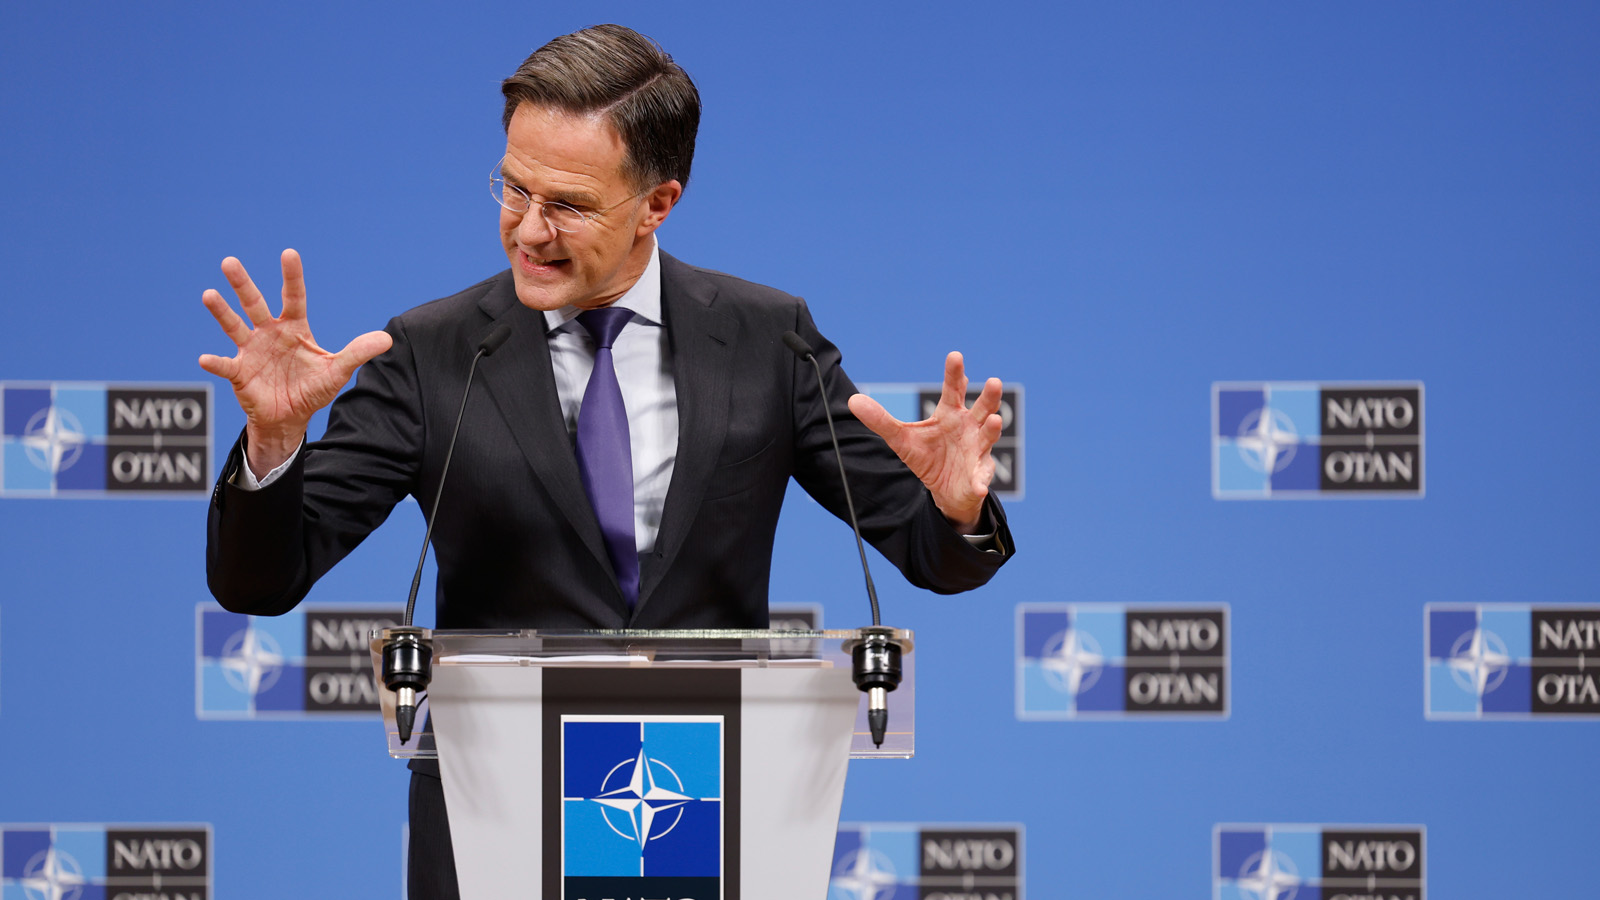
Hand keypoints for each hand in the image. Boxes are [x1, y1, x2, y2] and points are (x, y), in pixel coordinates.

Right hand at [198, 249, 392, 476]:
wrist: (290, 417)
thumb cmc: (312, 389)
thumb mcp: (337, 371)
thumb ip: (358, 353)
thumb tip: (387, 338)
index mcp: (294, 328)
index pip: (293, 297)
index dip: (292, 277)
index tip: (289, 253)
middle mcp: (269, 333)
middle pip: (255, 304)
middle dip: (243, 284)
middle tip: (229, 262)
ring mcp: (251, 350)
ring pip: (234, 326)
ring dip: (222, 312)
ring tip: (209, 294)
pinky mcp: (239, 372)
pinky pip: (225, 365)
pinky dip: (215, 362)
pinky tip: (205, 358)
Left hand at [847, 351, 1002, 531]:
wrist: (945, 489)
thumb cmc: (928, 455)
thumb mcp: (900, 438)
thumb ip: (880, 420)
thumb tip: (852, 401)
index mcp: (950, 413)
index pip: (954, 389)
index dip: (955, 374)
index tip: (955, 356)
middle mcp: (969, 427)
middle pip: (982, 407)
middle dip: (989, 396)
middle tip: (994, 381)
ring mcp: (978, 450)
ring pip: (988, 436)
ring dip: (993, 429)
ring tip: (995, 421)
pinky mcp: (979, 476)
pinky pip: (981, 478)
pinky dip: (981, 482)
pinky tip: (979, 486)